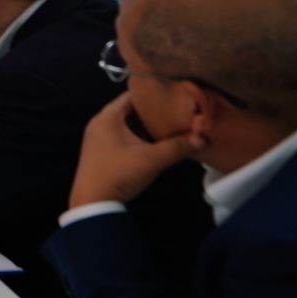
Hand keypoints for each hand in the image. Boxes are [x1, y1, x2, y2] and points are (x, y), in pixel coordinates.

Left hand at [68, 91, 197, 208]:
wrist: (93, 202)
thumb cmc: (119, 174)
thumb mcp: (152, 159)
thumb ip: (178, 147)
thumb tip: (203, 138)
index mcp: (107, 117)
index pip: (132, 95)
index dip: (153, 95)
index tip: (174, 96)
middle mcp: (99, 122)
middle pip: (130, 109)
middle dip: (152, 112)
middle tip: (176, 113)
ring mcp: (98, 136)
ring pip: (126, 124)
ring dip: (145, 126)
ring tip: (169, 127)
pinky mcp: (100, 149)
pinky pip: (121, 135)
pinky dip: (137, 136)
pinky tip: (154, 144)